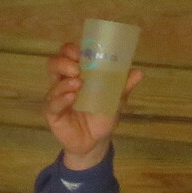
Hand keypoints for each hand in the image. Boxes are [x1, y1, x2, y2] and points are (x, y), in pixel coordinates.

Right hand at [45, 41, 139, 169]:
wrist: (96, 141)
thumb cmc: (102, 115)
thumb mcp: (115, 99)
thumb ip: (123, 86)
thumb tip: (139, 72)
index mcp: (77, 74)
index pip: (68, 55)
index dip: (71, 50)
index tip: (81, 51)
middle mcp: (63, 82)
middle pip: (54, 64)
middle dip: (64, 62)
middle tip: (77, 68)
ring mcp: (56, 97)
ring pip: (52, 82)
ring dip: (65, 81)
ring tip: (79, 83)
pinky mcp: (52, 113)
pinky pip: (52, 103)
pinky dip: (61, 98)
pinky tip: (71, 98)